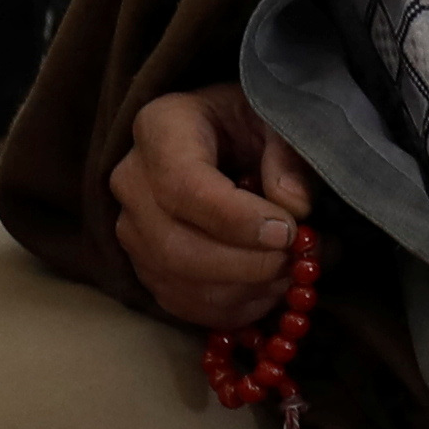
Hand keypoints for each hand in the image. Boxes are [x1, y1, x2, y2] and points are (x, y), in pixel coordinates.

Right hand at [109, 84, 311, 330]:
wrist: (213, 136)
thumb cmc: (244, 123)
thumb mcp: (272, 119)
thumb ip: (287, 156)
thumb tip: (295, 207)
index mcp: (160, 128)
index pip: (184, 186)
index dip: (237, 219)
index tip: (287, 232)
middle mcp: (132, 182)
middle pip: (176, 246)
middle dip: (246, 266)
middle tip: (296, 260)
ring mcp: (132, 230)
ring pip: (179, 283)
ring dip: (245, 291)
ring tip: (291, 272)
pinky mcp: (145, 267)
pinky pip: (184, 305)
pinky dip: (233, 309)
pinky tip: (269, 290)